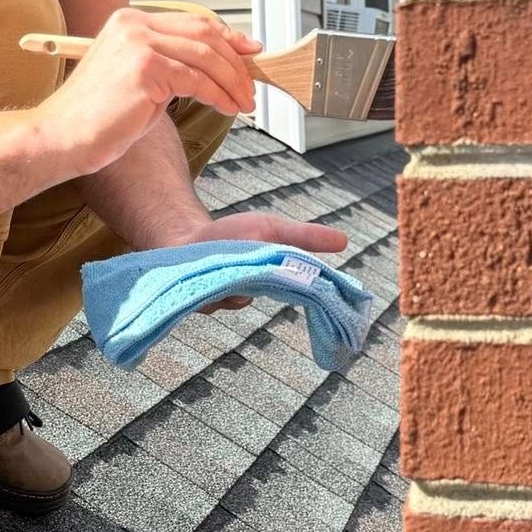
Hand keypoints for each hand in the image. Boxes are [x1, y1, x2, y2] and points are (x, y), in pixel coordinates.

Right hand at [34, 6, 262, 174]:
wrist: (61, 137)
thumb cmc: (96, 118)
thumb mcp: (137, 79)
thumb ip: (169, 64)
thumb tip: (213, 67)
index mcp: (129, 21)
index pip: (192, 22)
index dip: (227, 37)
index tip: (249, 51)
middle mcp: (134, 25)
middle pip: (204, 34)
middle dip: (235, 61)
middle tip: (250, 86)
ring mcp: (139, 44)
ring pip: (206, 57)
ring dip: (232, 82)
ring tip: (244, 102)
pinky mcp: (146, 69)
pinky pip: (197, 80)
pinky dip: (219, 95)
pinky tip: (227, 108)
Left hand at [165, 209, 349, 314]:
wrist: (186, 239)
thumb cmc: (231, 235)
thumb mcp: (271, 228)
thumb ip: (304, 236)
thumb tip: (345, 241)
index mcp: (272, 281)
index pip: (300, 288)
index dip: (312, 286)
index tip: (317, 276)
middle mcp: (250, 296)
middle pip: (271, 292)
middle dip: (270, 276)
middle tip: (267, 261)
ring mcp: (225, 301)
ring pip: (240, 297)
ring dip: (238, 278)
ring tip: (231, 261)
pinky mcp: (201, 302)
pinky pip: (214, 298)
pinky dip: (214, 284)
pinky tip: (209, 272)